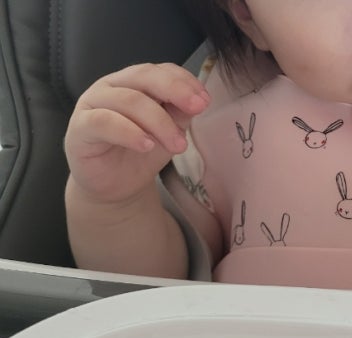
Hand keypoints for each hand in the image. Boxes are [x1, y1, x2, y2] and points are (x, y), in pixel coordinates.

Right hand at [64, 63, 209, 205]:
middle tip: (197, 109)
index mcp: (133, 83)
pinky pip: (104, 123)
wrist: (115, 185)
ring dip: (159, 122)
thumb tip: (197, 101)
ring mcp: (92, 104)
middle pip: (143, 77)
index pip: (159, 70)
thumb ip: (179, 114)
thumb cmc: (140, 153)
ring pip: (128, 101)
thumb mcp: (167, 133)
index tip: (204, 100)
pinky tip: (147, 145)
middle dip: (174, 91)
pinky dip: (129, 132)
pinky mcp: (80, 128)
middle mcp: (111, 87)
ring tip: (177, 145)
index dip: (183, 80)